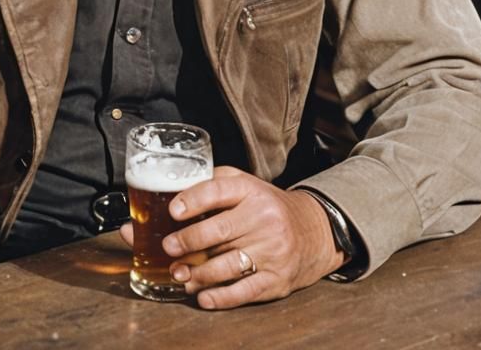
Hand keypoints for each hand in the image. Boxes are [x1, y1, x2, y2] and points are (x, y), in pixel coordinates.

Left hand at [120, 166, 342, 309]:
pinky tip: (202, 296)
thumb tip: (170, 192)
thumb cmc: (266, 206)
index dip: (194, 200)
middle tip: (168, 247)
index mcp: (251, 191)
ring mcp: (272, 250)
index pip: (219, 191)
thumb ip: (212, 183)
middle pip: (220, 231)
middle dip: (189, 242)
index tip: (173, 211)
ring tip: (179, 274)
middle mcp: (264, 218)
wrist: (312, 231)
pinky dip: (220, 297)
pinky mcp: (277, 279)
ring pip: (228, 265)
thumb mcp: (244, 184)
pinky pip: (244, 291)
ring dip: (198, 273)